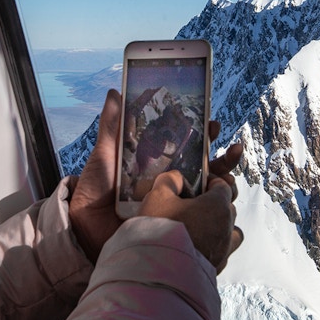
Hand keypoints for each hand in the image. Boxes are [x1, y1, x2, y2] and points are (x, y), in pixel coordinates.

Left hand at [69, 89, 242, 264]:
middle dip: (226, 159)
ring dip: (226, 184)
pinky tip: (222, 209)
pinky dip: (218, 214)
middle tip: (234, 151)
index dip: (204, 134)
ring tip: (226, 181)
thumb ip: (112, 125)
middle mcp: (171, 182)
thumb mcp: (104, 153)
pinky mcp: (174, 225)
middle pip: (208, 168)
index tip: (212, 124)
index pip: (189, 145)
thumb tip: (116, 91)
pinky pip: (202, 220)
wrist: (85, 228)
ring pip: (211, 193)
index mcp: (158, 162)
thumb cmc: (94, 189)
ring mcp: (175, 205)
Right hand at [137, 170, 243, 273]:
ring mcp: (224, 250)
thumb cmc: (160, 230)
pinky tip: (195, 247)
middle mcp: (227, 227)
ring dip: (220, 227)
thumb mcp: (158, 196)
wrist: (158, 274)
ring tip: (199, 228)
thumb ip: (169, 180)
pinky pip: (222, 252)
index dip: (210, 182)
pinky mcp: (217, 269)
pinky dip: (213, 247)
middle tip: (192, 205)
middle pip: (228, 208)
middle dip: (214, 203)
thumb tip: (176, 178)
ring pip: (231, 232)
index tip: (196, 185)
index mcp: (218, 206)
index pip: (223, 186)